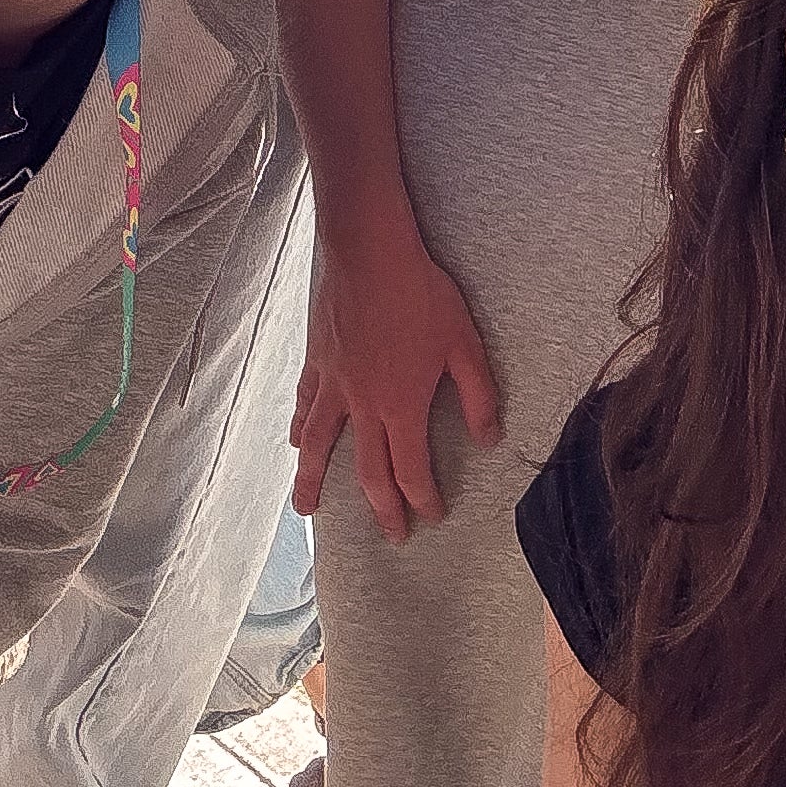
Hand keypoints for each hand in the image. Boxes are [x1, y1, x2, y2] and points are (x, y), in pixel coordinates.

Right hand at [291, 218, 500, 541]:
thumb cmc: (420, 295)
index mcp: (402, 406)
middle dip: (381, 509)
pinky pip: (305, 406)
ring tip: (307, 511)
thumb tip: (489, 439)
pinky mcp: (316, 362)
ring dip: (314, 483)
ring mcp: (334, 386)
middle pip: (368, 472)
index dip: (422, 499)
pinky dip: (300, 430)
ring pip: (319, 448)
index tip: (431, 516)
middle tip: (390, 534)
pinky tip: (296, 443)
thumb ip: (478, 396)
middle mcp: (363, 406)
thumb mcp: (464, 344)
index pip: (411, 470)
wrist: (368, 252)